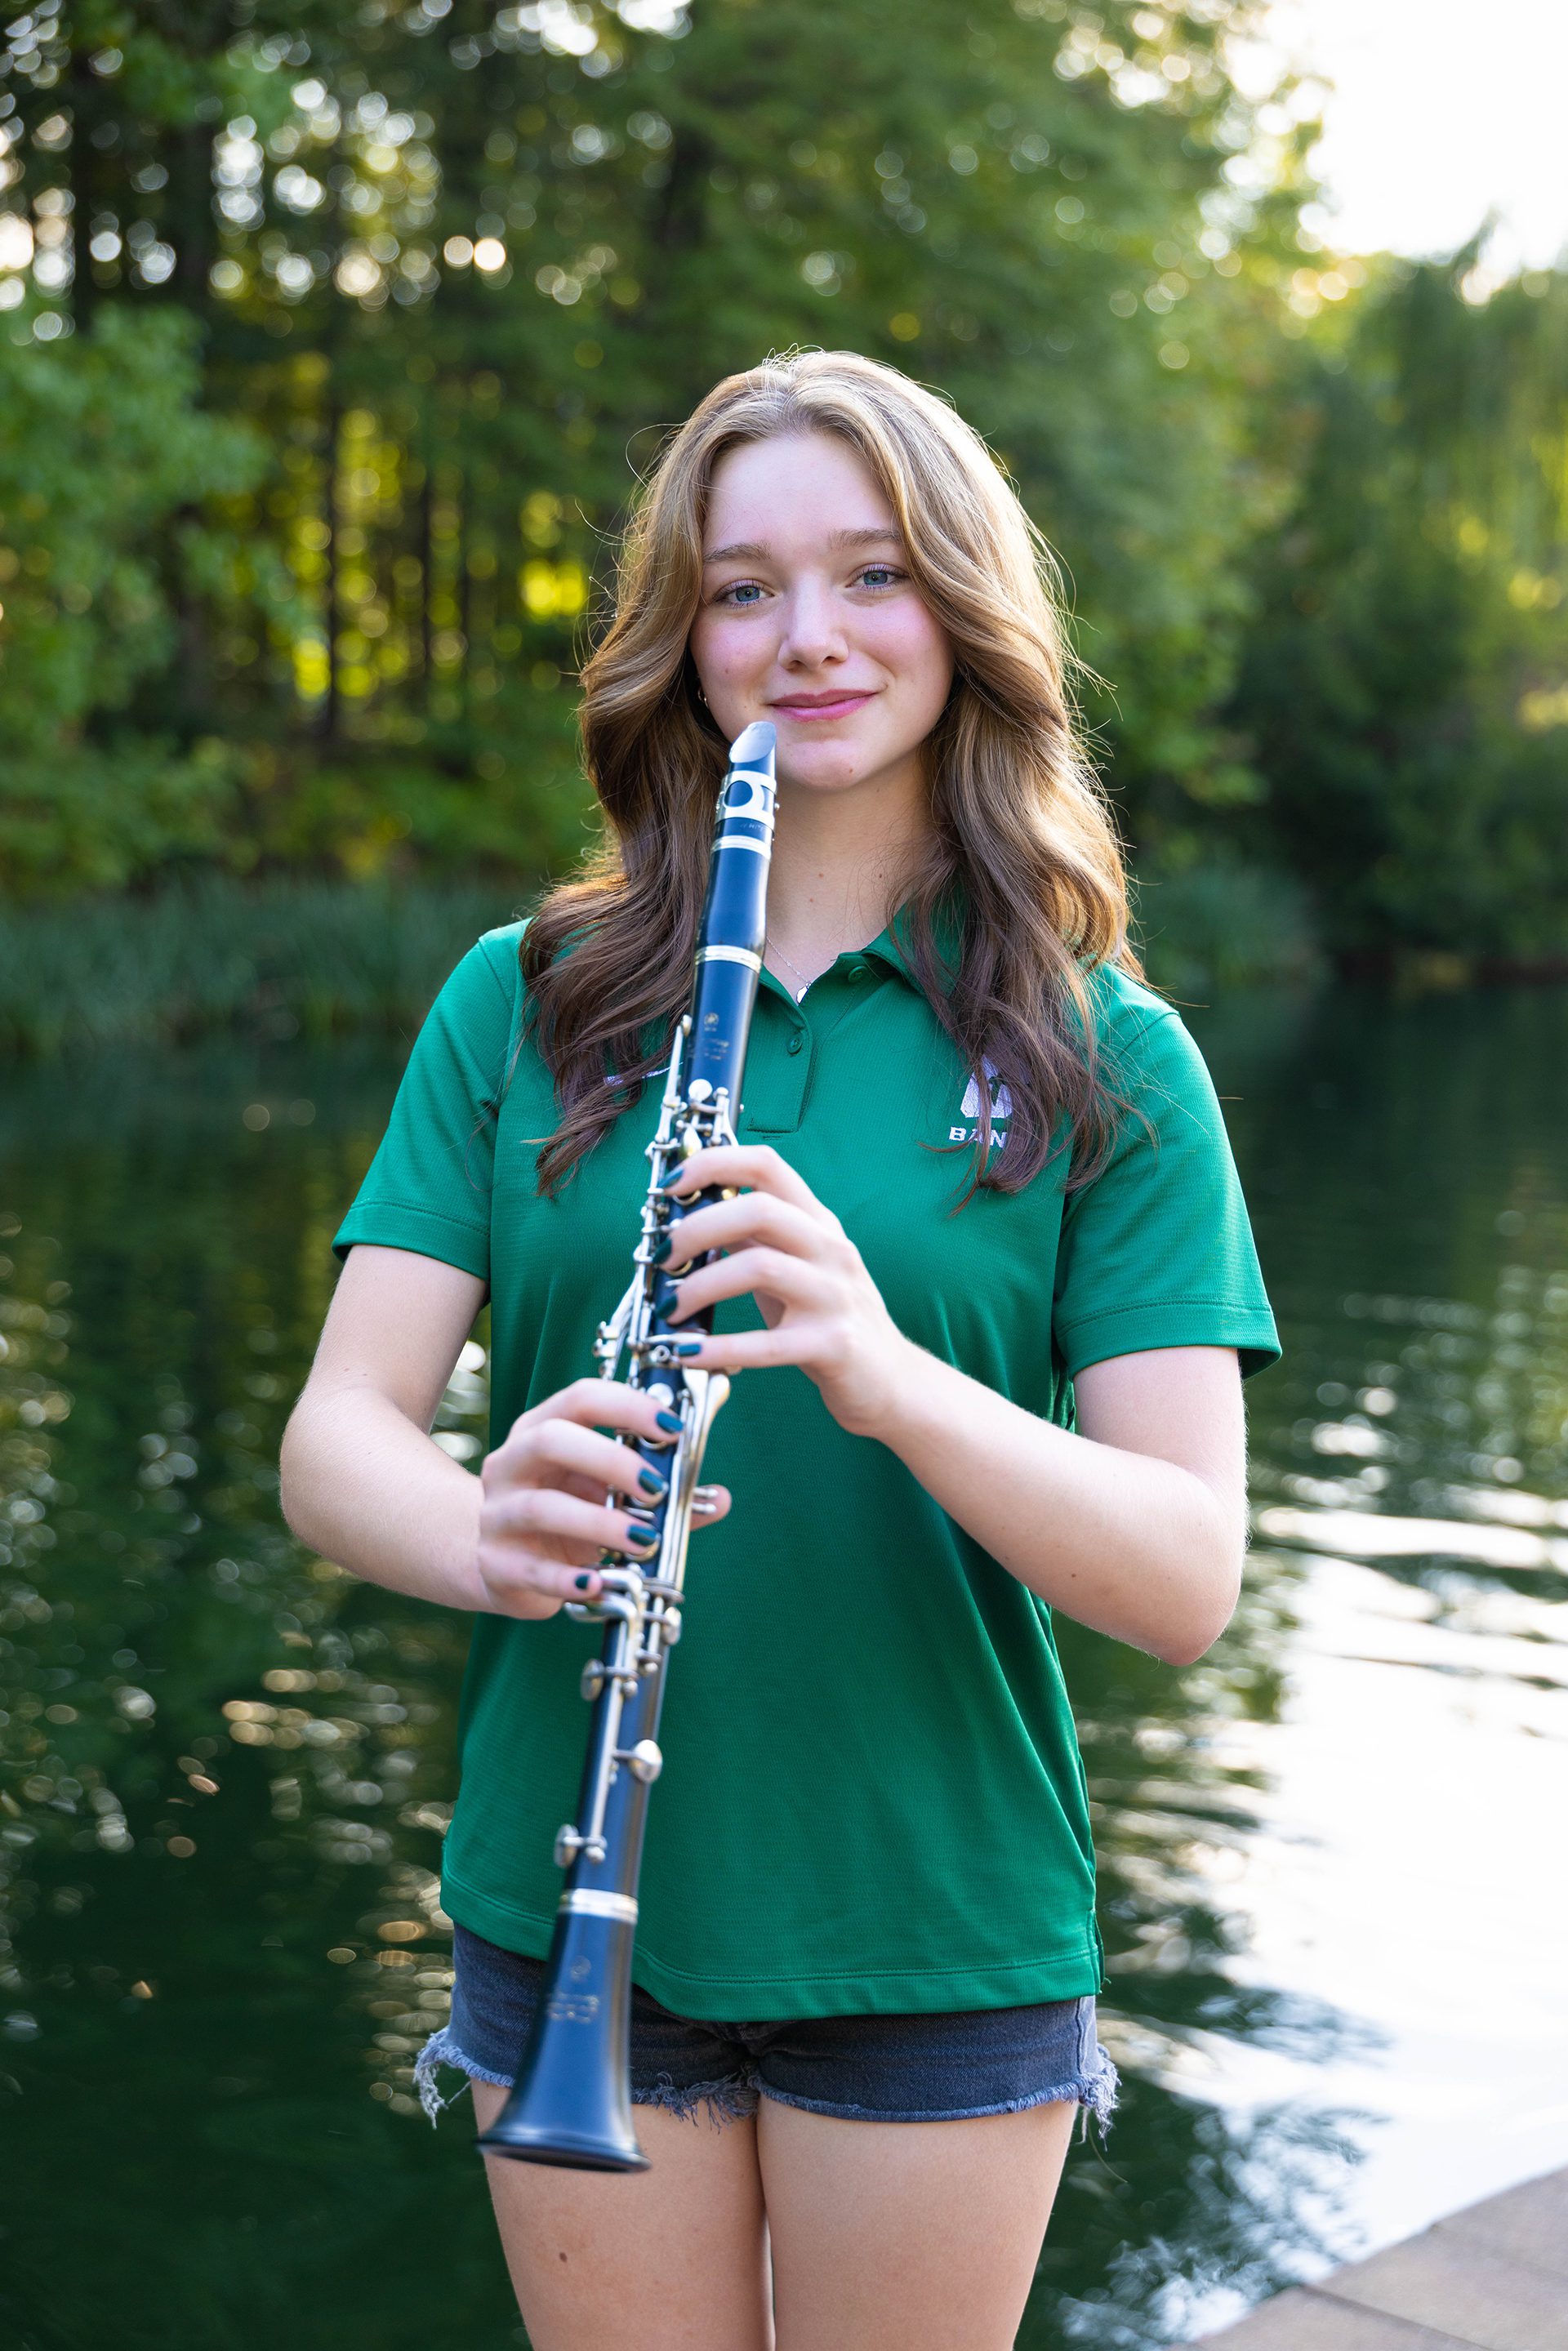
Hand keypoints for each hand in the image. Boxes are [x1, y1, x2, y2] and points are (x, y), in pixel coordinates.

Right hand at [475, 1377, 731, 1619]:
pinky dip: (567, 1579)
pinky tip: (599, 1582)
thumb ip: (663, 1494)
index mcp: (541, 1429)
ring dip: (600, 1523)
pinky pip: (531, 1569)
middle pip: (552, 1440)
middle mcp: (513, 1463)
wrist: (500, 1561)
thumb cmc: (567, 1514)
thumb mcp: (607, 1494)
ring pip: (542, 1508)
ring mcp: (498, 1513)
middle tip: (656, 1489)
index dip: (628, 1406)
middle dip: (611, 1460)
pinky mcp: (495, 1563)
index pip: (580, 1399)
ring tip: (644, 1541)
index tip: (672, 1428)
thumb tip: (720, 1499)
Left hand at [660, 1145, 916, 1439]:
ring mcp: (836, 1296)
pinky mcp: (834, 1345)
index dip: (713, 1163)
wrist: (891, 1380)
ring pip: (759, 1268)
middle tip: (662, 1257)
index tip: (671, 1186)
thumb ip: (752, 1238)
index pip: (767, 1166)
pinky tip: (687, 1353)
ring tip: (670, 1309)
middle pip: (759, 1210)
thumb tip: (691, 1212)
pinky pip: (766, 1344)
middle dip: (697, 1228)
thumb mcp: (794, 1266)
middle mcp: (831, 1250)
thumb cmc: (828, 1319)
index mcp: (818, 1222)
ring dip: (700, 1287)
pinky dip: (717, 1347)